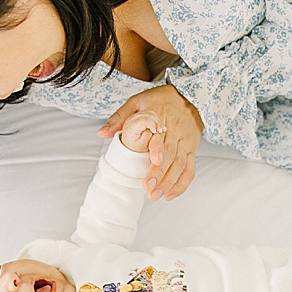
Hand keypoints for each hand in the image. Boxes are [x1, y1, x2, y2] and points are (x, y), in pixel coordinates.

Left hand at [98, 84, 202, 201]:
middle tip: (149, 189)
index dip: (158, 151)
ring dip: (169, 182)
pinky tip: (170, 195)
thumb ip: (119, 118)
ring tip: (156, 195)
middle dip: (160, 174)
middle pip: (170, 156)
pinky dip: (182, 184)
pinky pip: (190, 169)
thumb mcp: (137, 102)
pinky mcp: (191, 150)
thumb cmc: (160, 99)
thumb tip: (101, 133)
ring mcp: (185, 142)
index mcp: (161, 119)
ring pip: (180, 165)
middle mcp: (176, 132)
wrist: (189, 96)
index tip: (152, 162)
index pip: (161, 137)